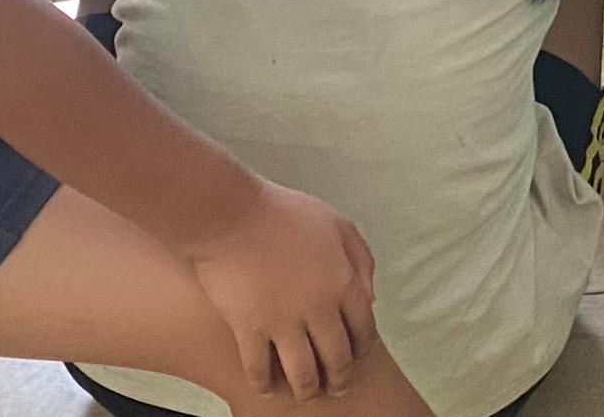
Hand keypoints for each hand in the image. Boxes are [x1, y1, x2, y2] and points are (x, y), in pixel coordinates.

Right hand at [184, 178, 378, 401]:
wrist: (232, 214)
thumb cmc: (281, 213)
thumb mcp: (336, 223)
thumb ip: (360, 259)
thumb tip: (371, 296)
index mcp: (342, 282)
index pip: (363, 331)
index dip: (361, 349)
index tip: (356, 356)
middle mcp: (318, 308)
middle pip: (337, 360)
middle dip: (339, 379)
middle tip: (336, 385)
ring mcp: (283, 322)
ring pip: (303, 375)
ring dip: (307, 389)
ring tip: (304, 391)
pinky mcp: (249, 329)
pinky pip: (260, 370)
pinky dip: (264, 384)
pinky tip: (266, 385)